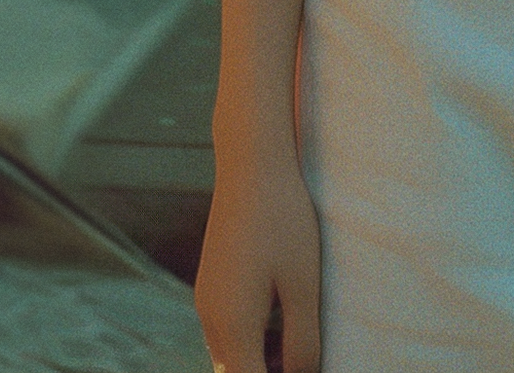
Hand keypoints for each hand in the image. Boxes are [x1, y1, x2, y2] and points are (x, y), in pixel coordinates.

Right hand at [195, 155, 322, 372]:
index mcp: (232, 326)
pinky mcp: (211, 282)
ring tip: (298, 347)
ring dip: (258, 361)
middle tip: (304, 360)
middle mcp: (210, 319)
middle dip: (267, 372)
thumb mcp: (303, 284)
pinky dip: (250, 340)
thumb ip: (303, 341)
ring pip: (229, 356)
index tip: (306, 371)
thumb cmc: (283, 219)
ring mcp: (206, 300)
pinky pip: (226, 331)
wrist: (251, 161)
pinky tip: (282, 319)